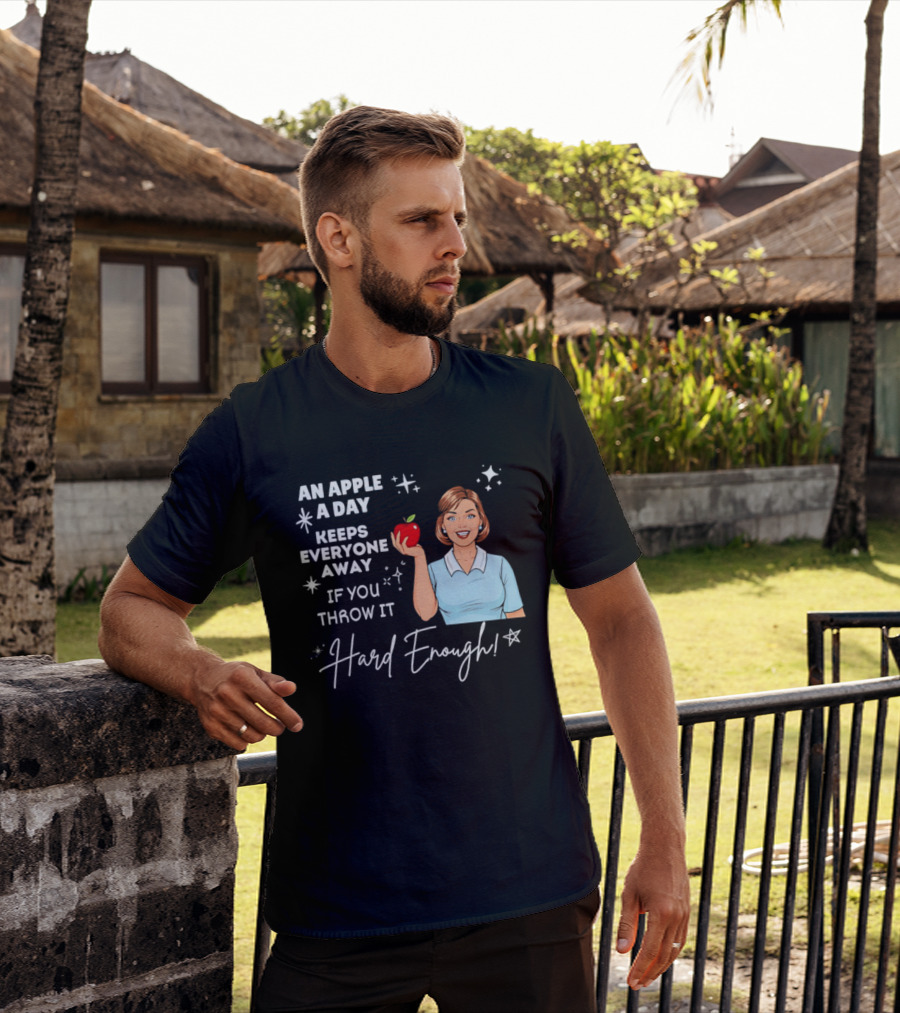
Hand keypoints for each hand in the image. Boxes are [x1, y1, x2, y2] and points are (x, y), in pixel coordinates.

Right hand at [187, 659, 302, 750]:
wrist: (201, 679)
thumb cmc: (235, 676)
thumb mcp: (255, 672)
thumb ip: (275, 682)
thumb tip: (291, 689)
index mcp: (242, 678)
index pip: (272, 702)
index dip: (288, 716)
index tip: (297, 724)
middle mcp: (227, 694)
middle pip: (263, 723)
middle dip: (277, 728)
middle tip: (279, 726)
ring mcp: (217, 712)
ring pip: (252, 736)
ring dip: (262, 734)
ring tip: (261, 725)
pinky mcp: (211, 726)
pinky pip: (238, 744)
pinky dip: (247, 740)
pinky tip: (246, 729)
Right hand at [391, 531, 424, 557]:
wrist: (420, 553)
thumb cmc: (417, 548)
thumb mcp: (412, 543)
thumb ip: (409, 540)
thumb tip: (409, 531)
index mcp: (401, 549)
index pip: (394, 544)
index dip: (392, 538)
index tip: (392, 532)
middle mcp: (401, 551)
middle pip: (394, 544)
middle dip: (393, 537)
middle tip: (396, 531)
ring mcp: (403, 551)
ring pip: (397, 544)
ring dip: (398, 537)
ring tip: (400, 532)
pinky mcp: (406, 551)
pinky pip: (403, 544)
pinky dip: (404, 540)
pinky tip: (407, 536)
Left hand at [616, 843, 690, 989]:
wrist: (665, 847)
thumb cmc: (644, 867)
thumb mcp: (630, 894)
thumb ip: (627, 924)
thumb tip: (622, 951)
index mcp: (661, 913)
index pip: (650, 950)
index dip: (640, 968)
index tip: (631, 981)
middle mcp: (677, 916)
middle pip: (664, 955)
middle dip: (650, 972)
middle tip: (637, 984)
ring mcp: (684, 914)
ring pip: (675, 949)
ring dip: (661, 965)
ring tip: (648, 975)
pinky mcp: (686, 911)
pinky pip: (680, 938)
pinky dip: (670, 951)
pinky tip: (660, 956)